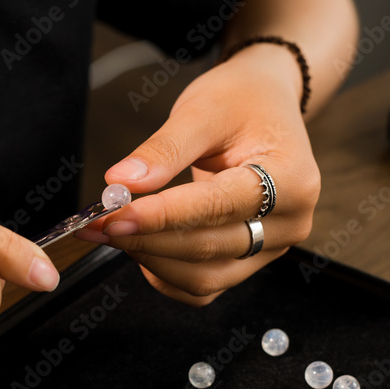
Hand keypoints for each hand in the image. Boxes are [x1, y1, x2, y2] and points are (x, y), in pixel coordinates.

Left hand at [77, 45, 319, 304]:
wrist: (266, 106)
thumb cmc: (241, 102)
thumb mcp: (202, 110)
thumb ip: (162, 150)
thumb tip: (120, 183)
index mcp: (291, 179)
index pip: (219, 206)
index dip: (164, 215)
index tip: (116, 214)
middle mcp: (290, 223)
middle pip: (209, 248)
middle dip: (146, 237)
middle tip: (97, 221)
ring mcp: (272, 249)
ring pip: (204, 277)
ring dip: (150, 258)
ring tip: (111, 229)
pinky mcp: (249, 261)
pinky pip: (202, 286)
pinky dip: (164, 273)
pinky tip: (139, 244)